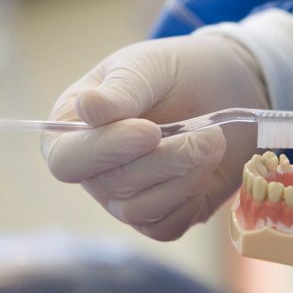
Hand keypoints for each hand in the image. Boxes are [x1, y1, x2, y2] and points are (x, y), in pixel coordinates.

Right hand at [43, 34, 268, 240]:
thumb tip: (88, 107)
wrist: (225, 86)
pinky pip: (167, 226)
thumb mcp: (149, 67)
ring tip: (214, 141)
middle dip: (165, 159)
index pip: (68, 160)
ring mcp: (125, 198)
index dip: (107, 151)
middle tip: (207, 132)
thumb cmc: (176, 71)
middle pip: (111, 187)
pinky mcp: (161, 215)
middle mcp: (93, 171)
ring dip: (185, 177)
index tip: (150, 131)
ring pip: (141, 210)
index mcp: (72, 129)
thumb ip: (122, 89)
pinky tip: (206, 167)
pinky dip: (192, 199)